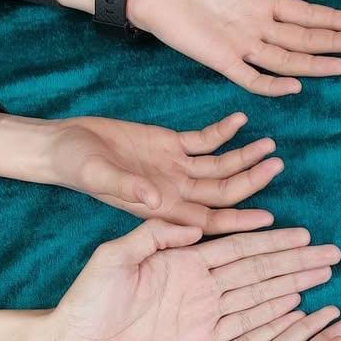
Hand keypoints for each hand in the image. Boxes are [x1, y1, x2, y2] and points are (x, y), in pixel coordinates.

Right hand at [0, 111, 283, 230]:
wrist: (62, 146)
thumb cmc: (76, 167)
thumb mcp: (97, 176)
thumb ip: (126, 188)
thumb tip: (156, 199)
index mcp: (163, 206)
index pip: (209, 220)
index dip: (238, 221)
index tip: (268, 219)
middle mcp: (176, 190)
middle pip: (224, 190)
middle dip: (251, 181)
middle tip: (277, 165)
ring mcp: (175, 168)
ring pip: (220, 166)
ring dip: (245, 157)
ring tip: (270, 145)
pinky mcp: (169, 144)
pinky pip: (204, 140)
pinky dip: (223, 132)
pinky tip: (241, 120)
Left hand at [51, 222, 340, 340]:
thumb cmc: (85, 300)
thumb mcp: (113, 257)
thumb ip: (152, 237)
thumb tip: (193, 226)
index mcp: (183, 259)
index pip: (239, 247)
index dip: (273, 241)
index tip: (306, 235)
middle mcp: (200, 284)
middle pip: (258, 270)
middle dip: (295, 262)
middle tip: (333, 256)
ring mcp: (201, 313)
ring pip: (258, 296)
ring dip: (292, 286)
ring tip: (324, 277)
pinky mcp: (197, 340)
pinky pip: (242, 325)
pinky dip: (270, 316)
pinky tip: (296, 308)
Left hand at [118, 0, 340, 95]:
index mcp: (260, 0)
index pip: (304, 13)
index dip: (331, 18)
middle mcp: (256, 26)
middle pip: (304, 39)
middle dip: (333, 42)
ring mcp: (240, 45)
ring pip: (286, 59)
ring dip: (314, 63)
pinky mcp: (221, 59)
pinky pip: (251, 77)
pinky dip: (272, 84)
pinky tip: (296, 85)